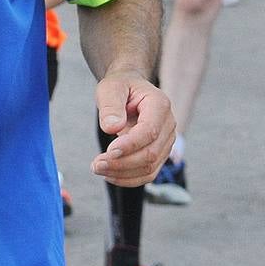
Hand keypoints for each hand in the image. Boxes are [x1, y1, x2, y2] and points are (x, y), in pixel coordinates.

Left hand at [91, 68, 174, 186]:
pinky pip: (147, 173)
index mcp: (160, 105)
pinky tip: (109, 174)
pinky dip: (128, 178)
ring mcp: (166, 141)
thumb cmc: (120, 87)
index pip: (149, 131)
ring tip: (98, 168)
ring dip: (123, 173)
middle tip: (96, 164)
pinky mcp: (159, 154)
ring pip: (149, 168)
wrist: (130, 89)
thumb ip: (111, 106)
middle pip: (150, 153)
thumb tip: (112, 128)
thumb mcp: (110, 88)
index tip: (108, 151)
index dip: (130, 145)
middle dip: (122, 163)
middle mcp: (168, 125)